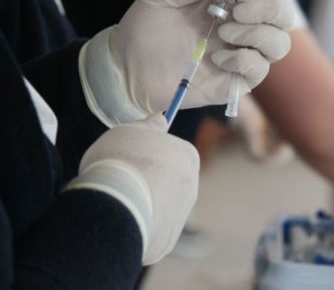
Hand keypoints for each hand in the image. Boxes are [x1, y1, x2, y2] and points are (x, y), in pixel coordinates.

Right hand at [66, 113, 199, 264]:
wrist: (118, 204)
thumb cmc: (124, 160)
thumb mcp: (131, 130)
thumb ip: (149, 125)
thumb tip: (162, 117)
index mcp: (188, 157)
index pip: (171, 152)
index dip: (148, 154)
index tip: (130, 157)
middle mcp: (191, 187)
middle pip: (167, 180)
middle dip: (148, 180)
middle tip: (123, 178)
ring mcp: (181, 216)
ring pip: (160, 206)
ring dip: (143, 203)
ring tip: (120, 200)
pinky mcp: (166, 240)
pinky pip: (151, 230)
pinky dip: (138, 225)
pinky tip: (123, 220)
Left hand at [80, 0, 293, 125]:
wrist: (126, 69)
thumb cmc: (144, 29)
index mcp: (228, 5)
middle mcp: (240, 29)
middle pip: (283, 18)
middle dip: (269, 10)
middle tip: (238, 13)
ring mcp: (240, 56)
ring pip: (278, 45)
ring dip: (257, 35)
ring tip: (224, 34)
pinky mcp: (235, 82)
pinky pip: (260, 71)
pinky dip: (244, 61)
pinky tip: (217, 59)